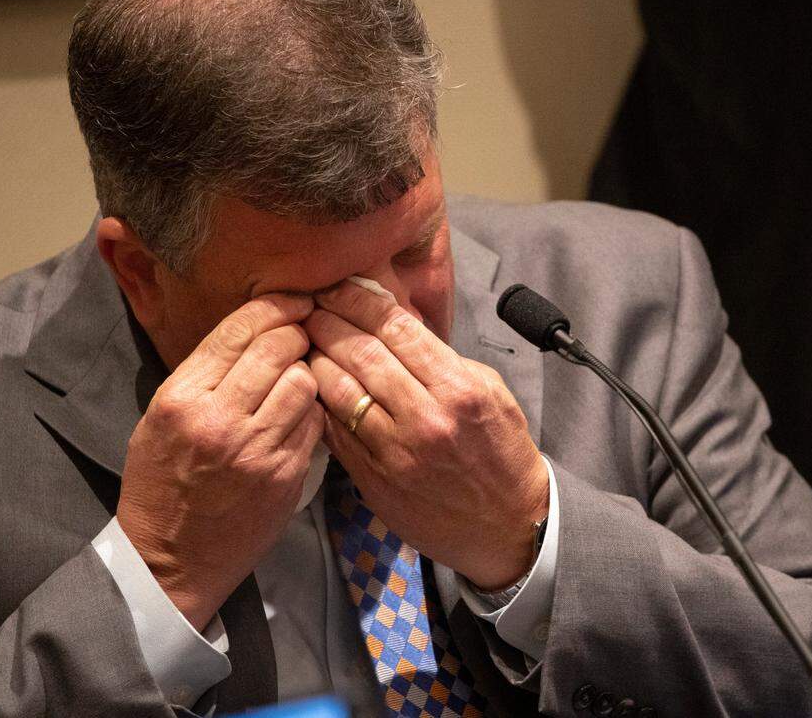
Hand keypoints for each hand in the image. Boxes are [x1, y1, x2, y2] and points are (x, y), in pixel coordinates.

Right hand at [118, 294, 323, 629]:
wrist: (169, 560)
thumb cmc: (160, 483)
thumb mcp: (160, 417)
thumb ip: (205, 373)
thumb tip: (257, 329)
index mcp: (181, 398)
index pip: (239, 330)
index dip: (275, 306)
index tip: (294, 299)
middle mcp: (219, 419)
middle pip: (279, 347)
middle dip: (297, 332)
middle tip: (304, 332)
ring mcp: (256, 449)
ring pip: (305, 381)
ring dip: (307, 372)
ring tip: (298, 378)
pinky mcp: (285, 475)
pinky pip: (314, 422)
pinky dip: (312, 411)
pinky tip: (301, 414)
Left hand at [304, 281, 548, 590]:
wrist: (508, 525)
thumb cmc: (501, 452)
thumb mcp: (490, 392)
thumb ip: (443, 360)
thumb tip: (395, 326)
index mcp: (458, 389)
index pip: (396, 329)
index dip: (359, 301)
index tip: (338, 286)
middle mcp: (426, 419)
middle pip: (360, 354)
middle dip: (328, 321)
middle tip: (309, 304)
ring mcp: (396, 454)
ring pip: (338, 391)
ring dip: (315, 358)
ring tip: (303, 340)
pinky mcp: (375, 481)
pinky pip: (334, 433)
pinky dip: (319, 403)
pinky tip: (310, 384)